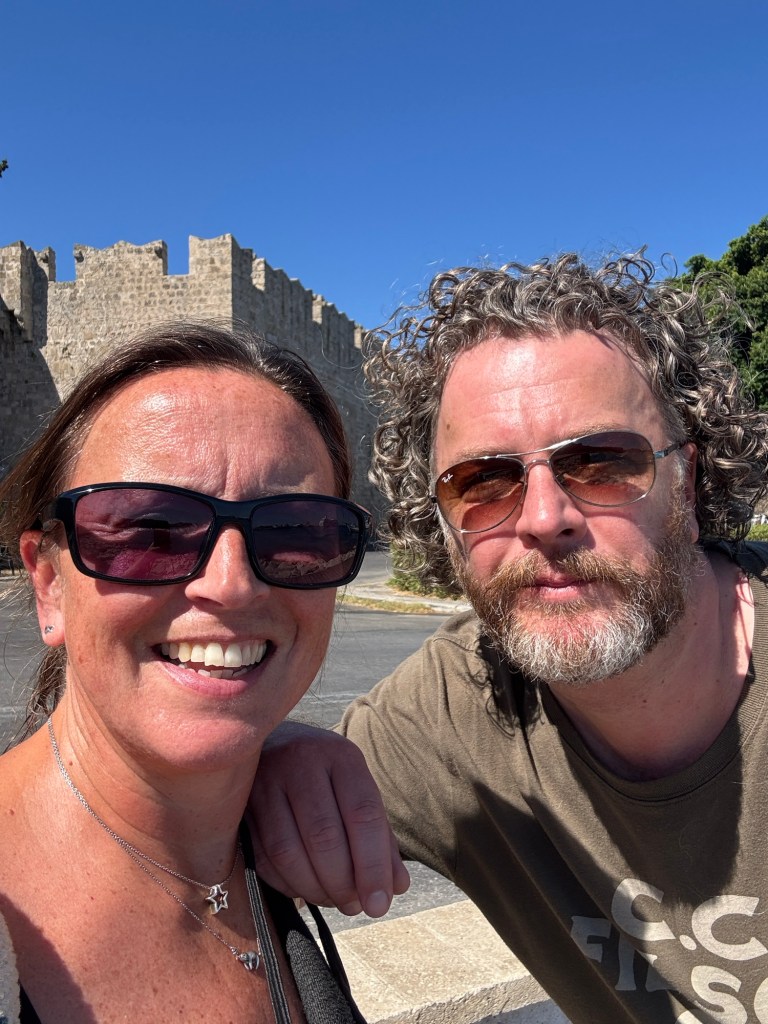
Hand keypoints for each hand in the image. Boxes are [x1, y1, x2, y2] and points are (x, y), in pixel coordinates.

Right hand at [250, 721, 409, 916]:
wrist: (271, 745)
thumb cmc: (325, 779)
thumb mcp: (356, 794)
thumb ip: (379, 838)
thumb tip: (396, 887)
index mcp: (340, 756)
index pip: (363, 814)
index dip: (373, 865)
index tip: (379, 905)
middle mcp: (301, 761)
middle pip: (324, 835)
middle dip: (342, 883)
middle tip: (354, 907)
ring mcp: (265, 779)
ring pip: (288, 851)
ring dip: (313, 889)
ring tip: (332, 900)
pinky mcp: (239, 804)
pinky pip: (262, 857)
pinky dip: (286, 884)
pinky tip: (303, 889)